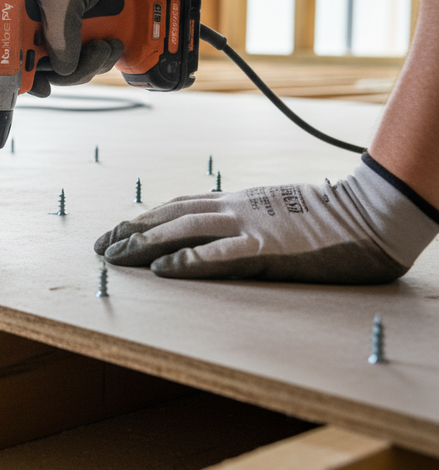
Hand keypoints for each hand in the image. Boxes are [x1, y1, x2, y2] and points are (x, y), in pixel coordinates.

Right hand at [25, 0, 137, 94]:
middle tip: (93, 55)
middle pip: (46, 68)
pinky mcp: (79, 28)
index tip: (42, 88)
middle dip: (73, 69)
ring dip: (92, 62)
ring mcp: (57, 27)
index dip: (26, 76)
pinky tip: (111, 42)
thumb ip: (59, 38)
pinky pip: (85, 55)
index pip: (13, 58)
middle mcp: (34, 24)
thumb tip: (63, 70)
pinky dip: (99, 54)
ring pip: (70, 65)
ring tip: (108, 45)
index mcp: (17, 16)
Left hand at [94, 156, 437, 283]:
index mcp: (237, 200)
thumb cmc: (327, 216)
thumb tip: (216, 229)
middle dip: (131, 231)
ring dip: (143, 245)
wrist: (368, 213)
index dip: (143, 218)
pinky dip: (184, 261)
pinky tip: (159, 269)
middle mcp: (235, 207)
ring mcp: (249, 226)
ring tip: (115, 257)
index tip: (117, 229)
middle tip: (101, 245)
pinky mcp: (265, 249)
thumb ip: (244, 217)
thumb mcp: (275, 209)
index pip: (177, 206)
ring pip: (182, 231)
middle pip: (169, 216)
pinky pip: (217, 255)